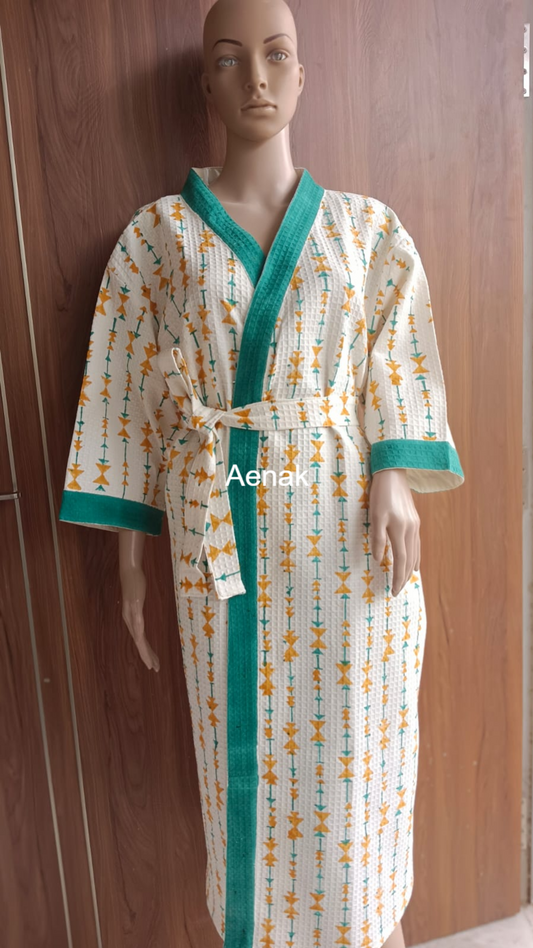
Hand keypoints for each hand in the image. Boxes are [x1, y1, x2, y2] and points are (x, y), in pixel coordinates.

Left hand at [120, 564, 159, 671]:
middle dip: (147, 656)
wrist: (130, 571)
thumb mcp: (138, 599)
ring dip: (144, 650)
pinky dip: (140, 633)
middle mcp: (130, 619)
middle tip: (155, 669)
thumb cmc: (135, 584)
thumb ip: (139, 608)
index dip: (146, 652)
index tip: (153, 663)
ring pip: (138, 636)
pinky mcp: (135, 606)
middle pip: (139, 642)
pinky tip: (143, 640)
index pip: (140, 641)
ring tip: (151, 662)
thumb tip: (140, 614)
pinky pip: (138, 622)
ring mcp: (132, 613)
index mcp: (131, 620)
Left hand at [369, 468, 420, 596]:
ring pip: (415, 553)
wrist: (393, 473)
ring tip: (405, 581)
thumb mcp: (374, 516)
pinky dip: (415, 556)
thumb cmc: (380, 494)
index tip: (393, 591)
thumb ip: (378, 538)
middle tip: (397, 591)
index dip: (397, 578)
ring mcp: (415, 525)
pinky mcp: (415, 520)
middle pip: (409, 560)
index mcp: (400, 530)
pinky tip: (414, 562)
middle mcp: (411, 530)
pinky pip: (417, 544)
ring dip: (410, 569)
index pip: (400, 561)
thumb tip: (380, 560)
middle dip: (403, 578)